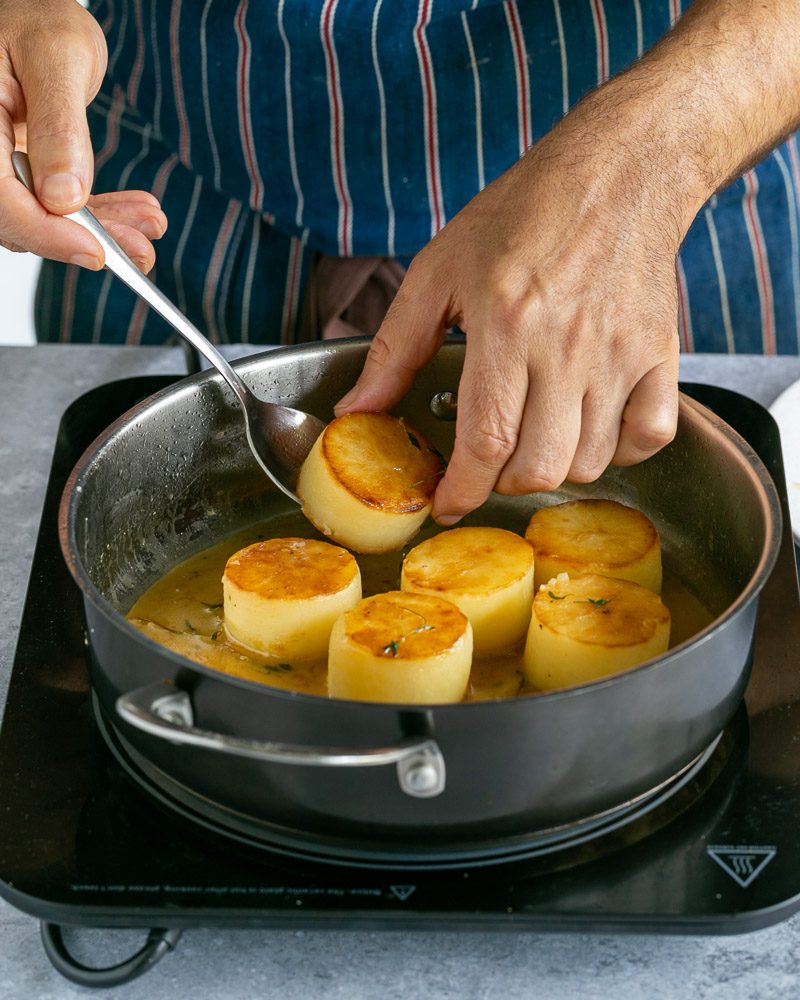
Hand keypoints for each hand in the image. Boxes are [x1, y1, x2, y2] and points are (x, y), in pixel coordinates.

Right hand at [0, 0, 165, 271]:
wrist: (37, 13)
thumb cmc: (37, 17)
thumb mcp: (55, 56)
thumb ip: (59, 126)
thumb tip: (63, 195)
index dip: (44, 230)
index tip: (93, 249)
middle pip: (21, 218)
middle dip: (84, 239)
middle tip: (140, 250)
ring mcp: (3, 166)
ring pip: (45, 220)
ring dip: (103, 231)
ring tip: (150, 226)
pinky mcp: (28, 175)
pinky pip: (61, 208)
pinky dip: (103, 215)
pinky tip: (140, 214)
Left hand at [334, 89, 685, 523]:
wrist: (617, 173)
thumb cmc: (522, 216)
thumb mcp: (438, 271)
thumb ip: (394, 349)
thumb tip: (357, 410)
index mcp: (506, 325)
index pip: (485, 440)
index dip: (461, 489)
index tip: (446, 504)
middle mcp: (568, 348)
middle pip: (538, 467)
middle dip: (500, 483)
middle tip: (486, 462)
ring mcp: (620, 356)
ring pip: (589, 462)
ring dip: (552, 467)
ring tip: (533, 434)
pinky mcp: (660, 356)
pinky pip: (648, 438)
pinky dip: (618, 451)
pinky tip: (590, 426)